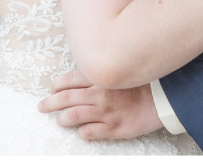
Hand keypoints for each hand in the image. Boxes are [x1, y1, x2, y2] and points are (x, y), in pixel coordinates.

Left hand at [38, 73, 161, 139]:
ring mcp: (105, 112)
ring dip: (63, 119)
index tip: (51, 89)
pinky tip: (80, 131)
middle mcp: (98, 94)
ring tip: (59, 121)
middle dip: (50, 103)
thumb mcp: (116, 70)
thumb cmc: (139, 82)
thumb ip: (98, 73)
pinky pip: (90, 132)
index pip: (69, 80)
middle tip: (42, 107)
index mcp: (98, 77)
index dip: (57, 85)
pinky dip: (82, 132)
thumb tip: (79, 79)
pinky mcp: (113, 128)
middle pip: (66, 98)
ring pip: (74, 116)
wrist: (160, 98)